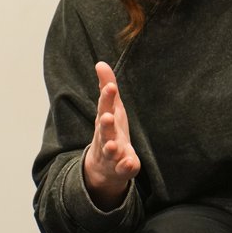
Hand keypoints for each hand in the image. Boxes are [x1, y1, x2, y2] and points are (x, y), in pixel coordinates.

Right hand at [83, 61, 140, 209]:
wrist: (103, 166)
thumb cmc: (109, 130)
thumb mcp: (110, 108)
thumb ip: (107, 86)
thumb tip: (101, 63)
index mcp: (105, 120)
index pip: (105, 107)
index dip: (107, 97)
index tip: (111, 86)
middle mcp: (106, 136)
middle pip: (104, 130)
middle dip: (105, 124)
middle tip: (107, 117)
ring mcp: (112, 154)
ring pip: (110, 151)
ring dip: (112, 148)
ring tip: (114, 146)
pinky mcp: (121, 167)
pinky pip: (124, 168)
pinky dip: (126, 166)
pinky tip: (131, 163)